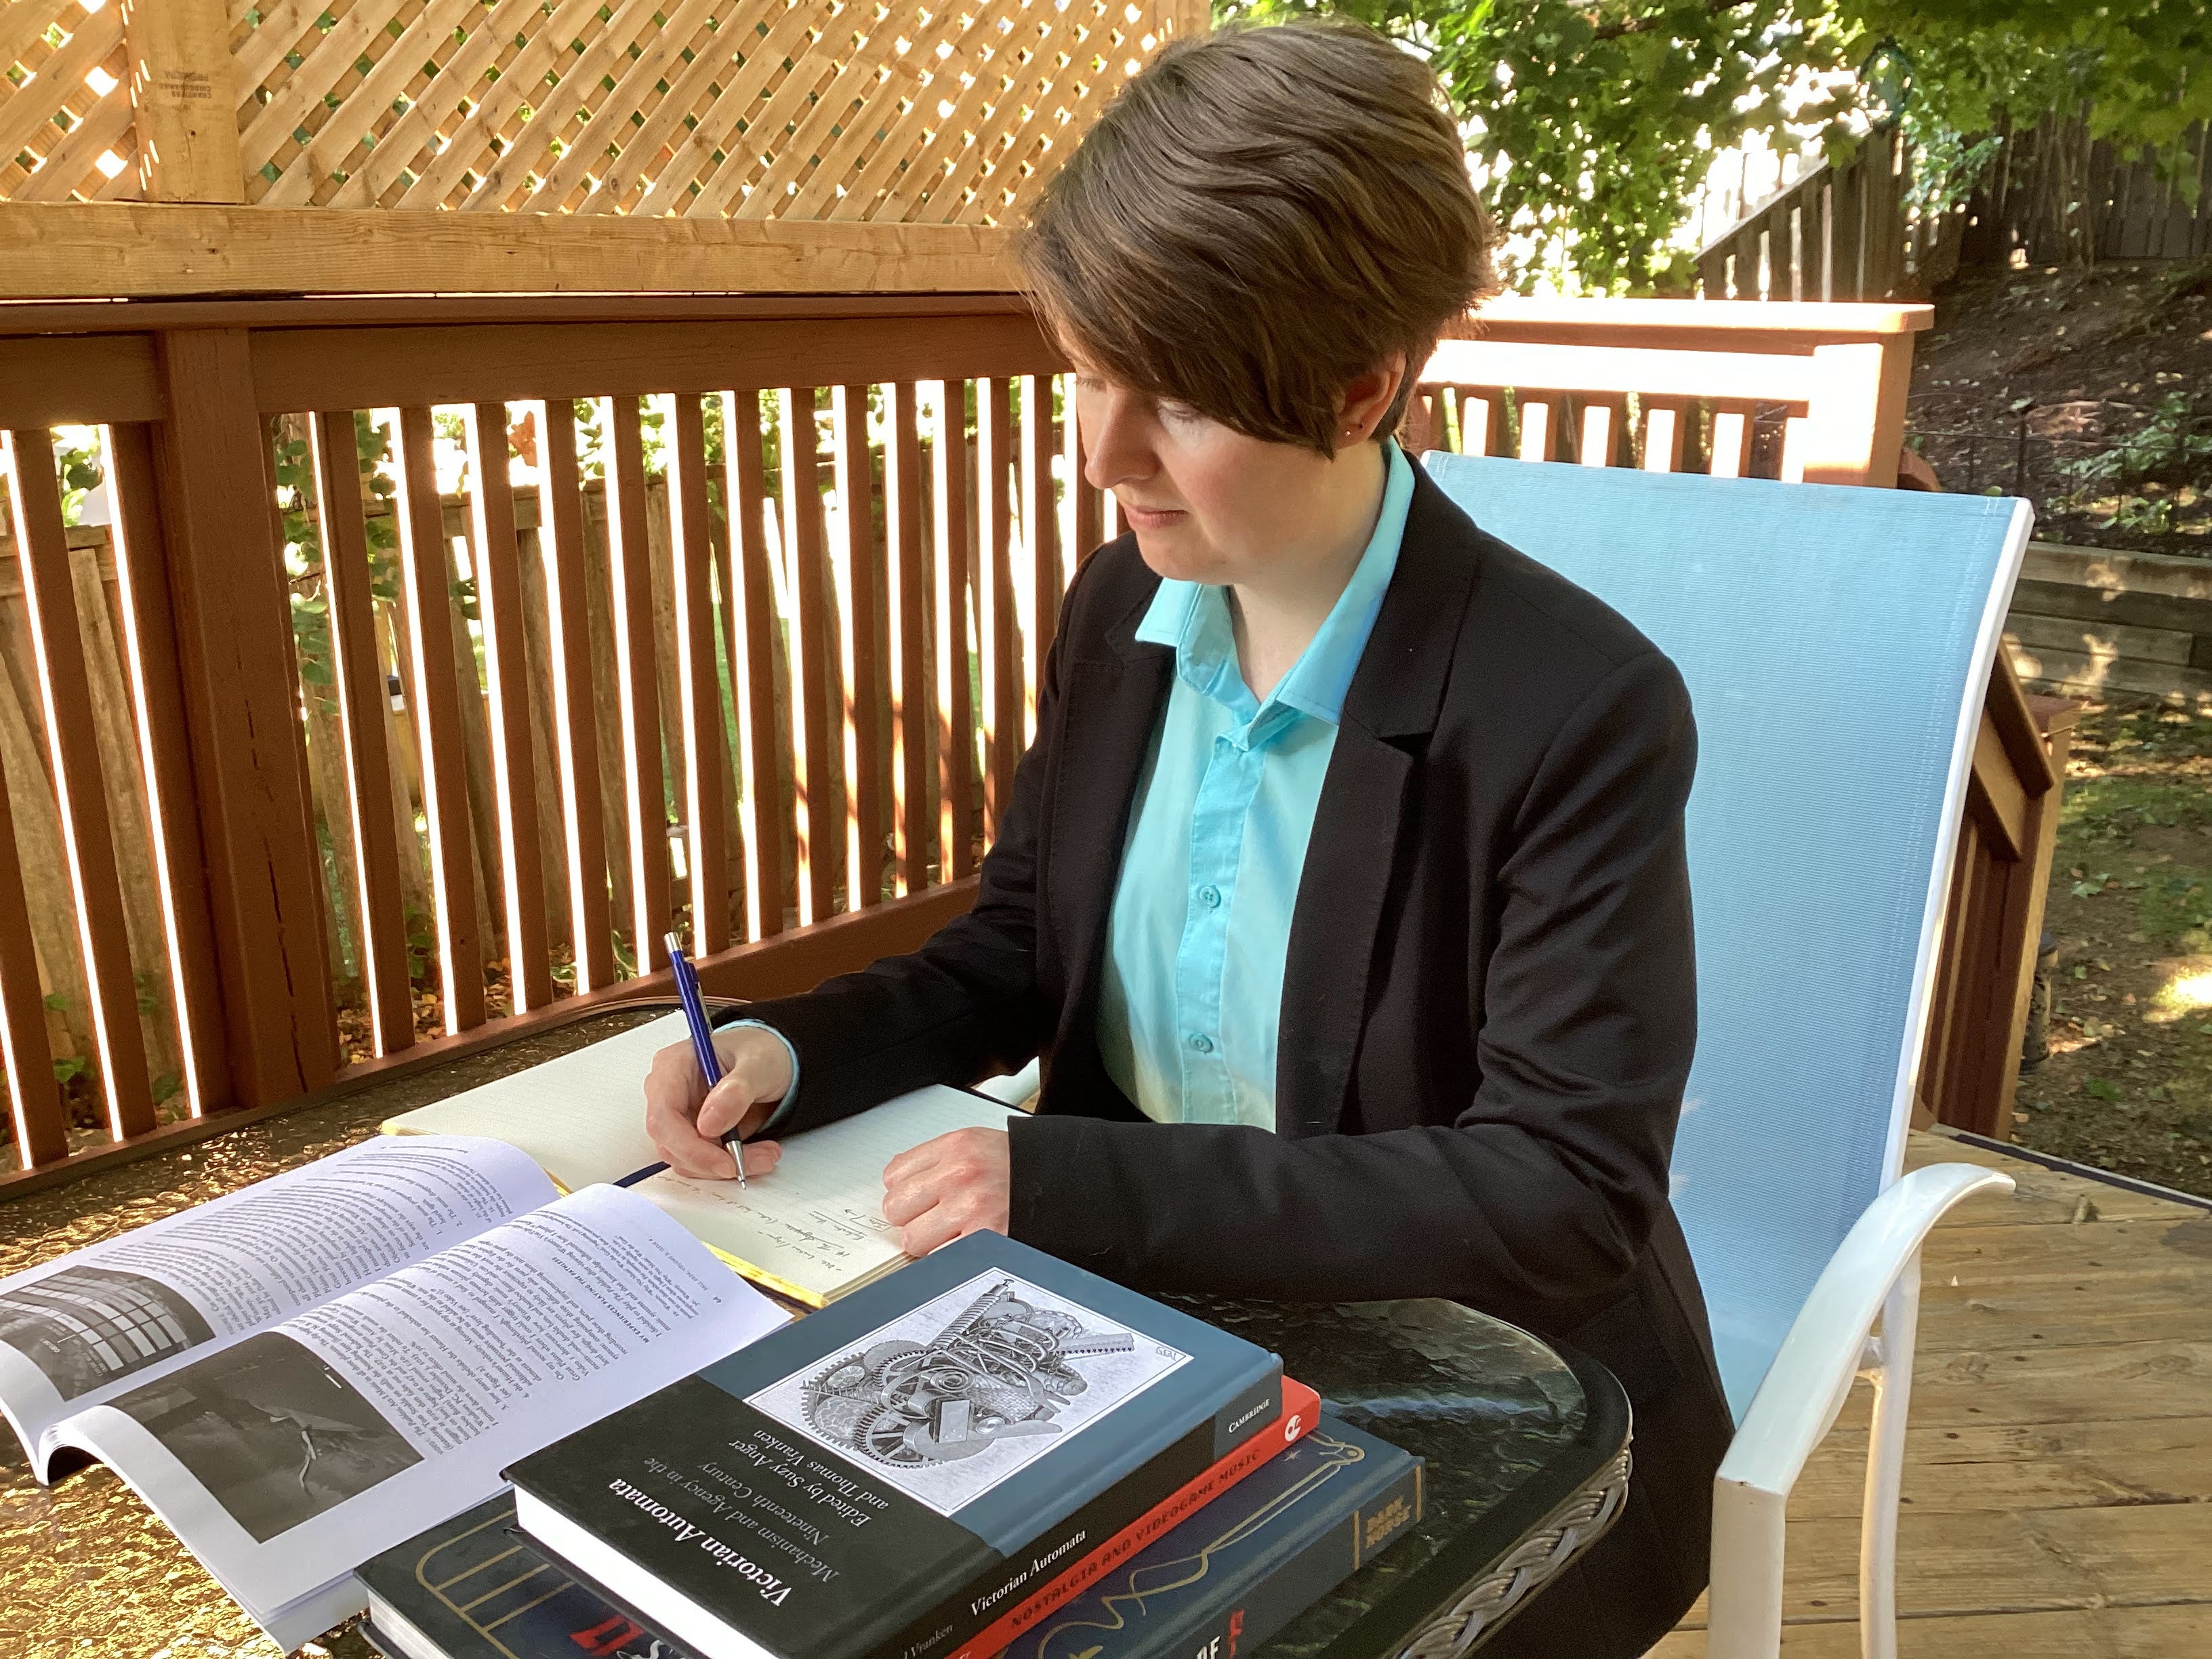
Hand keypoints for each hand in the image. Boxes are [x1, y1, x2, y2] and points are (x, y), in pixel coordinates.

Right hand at [643, 1028, 790, 1180]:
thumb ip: (737, 1090)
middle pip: (672, 1144)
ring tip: (766, 1154)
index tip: (725, 1162)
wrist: (770, 1060)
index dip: (690, 1147)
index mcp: (673, 1066)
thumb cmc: (759, 1051)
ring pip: (688, 1159)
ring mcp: (679, 1116)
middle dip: (715, 1161)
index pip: (663, 1117)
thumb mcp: (759, 1063)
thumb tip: (708, 1123)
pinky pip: (702, 1162)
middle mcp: (669, 1093)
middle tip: (759, 1159)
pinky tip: (758, 1153)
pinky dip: (730, 1164)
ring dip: (727, 1165)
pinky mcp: (692, 1134)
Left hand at [881, 1128, 1010, 1256]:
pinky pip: (938, 1259)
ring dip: (929, 1241)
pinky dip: (947, 1258)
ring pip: (913, 1239)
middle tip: (937, 1215)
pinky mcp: (984, 1240)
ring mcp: (971, 1209)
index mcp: (957, 1147)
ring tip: (954, 1231)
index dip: (906, 1190)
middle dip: (913, 1216)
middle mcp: (961, 1175)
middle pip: (897, 1208)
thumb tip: (897, 1181)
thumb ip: (936, 1160)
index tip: (918, 1197)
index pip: (894, 1175)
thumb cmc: (1020, 1166)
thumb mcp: (977, 1144)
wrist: (1065, 1182)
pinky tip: (964, 1244)